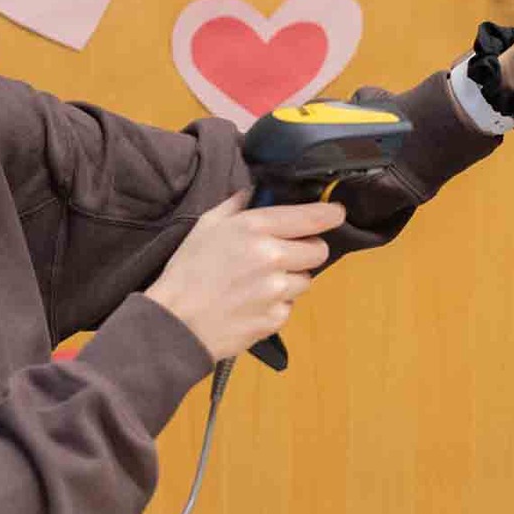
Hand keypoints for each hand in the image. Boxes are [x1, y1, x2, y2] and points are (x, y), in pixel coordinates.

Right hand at [141, 192, 347, 361]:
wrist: (176, 323)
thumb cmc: (187, 271)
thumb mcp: (206, 225)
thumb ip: (237, 204)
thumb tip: (257, 191)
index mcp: (256, 228)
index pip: (312, 217)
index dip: (330, 214)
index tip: (336, 213)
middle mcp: (273, 257)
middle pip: (318, 250)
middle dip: (306, 249)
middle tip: (284, 254)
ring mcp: (277, 290)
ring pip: (306, 280)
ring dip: (291, 279)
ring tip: (260, 282)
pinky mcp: (276, 318)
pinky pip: (290, 306)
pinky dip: (277, 304)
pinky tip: (252, 303)